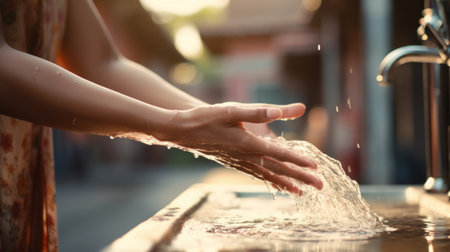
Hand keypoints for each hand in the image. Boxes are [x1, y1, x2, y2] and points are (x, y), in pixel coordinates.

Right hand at [160, 102, 322, 194]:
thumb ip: (259, 112)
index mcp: (249, 144)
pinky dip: (269, 181)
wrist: (183, 132)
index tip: (315, 167)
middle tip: (319, 186)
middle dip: (300, 178)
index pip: (280, 154)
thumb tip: (282, 111)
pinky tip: (274, 183)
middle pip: (278, 169)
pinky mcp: (234, 163)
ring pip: (268, 175)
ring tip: (301, 192)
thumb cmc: (206, 118)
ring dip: (286, 183)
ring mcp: (240, 163)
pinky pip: (256, 175)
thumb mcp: (232, 110)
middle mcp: (246, 157)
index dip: (298, 161)